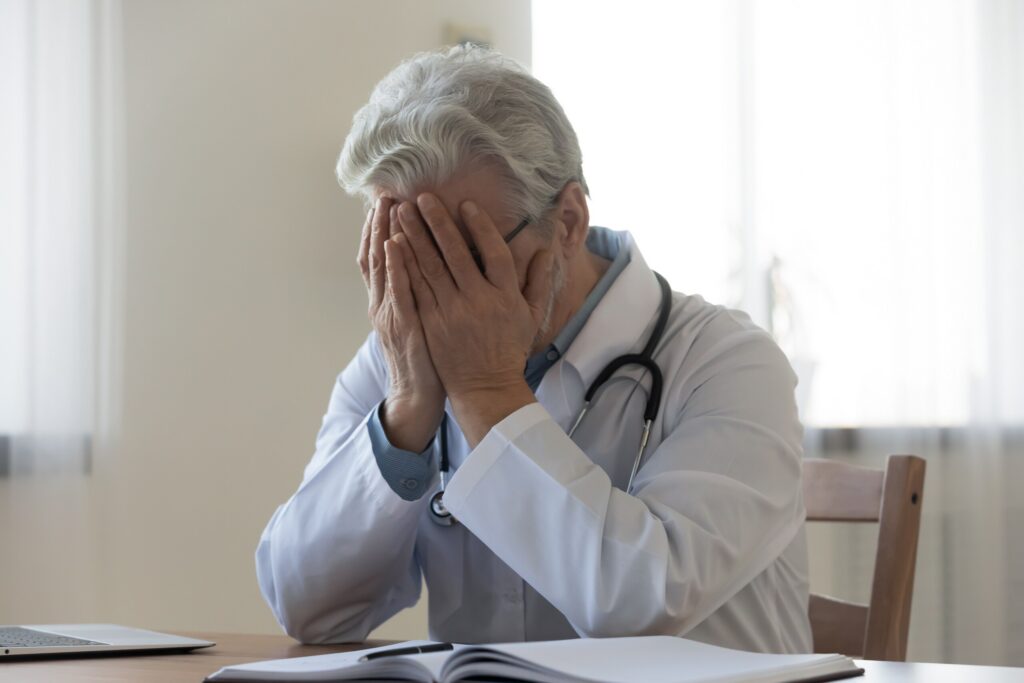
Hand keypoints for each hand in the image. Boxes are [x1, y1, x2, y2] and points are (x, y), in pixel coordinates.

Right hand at [357, 197, 444, 451]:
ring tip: (386, 208)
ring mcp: (390, 314)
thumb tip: (422, 264)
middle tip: (383, 194)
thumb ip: (416, 291)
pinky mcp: (403, 327)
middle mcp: (383, 303)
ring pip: (382, 269)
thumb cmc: (426, 356)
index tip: (385, 201)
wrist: (418, 395)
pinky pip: (397, 293)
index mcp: (388, 300)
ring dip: (383, 236)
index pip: (379, 257)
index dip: (379, 229)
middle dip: (378, 224)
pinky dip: (394, 269)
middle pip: (376, 256)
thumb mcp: (418, 318)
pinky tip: (395, 247)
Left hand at [392, 194, 553, 443]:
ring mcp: (452, 312)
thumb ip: (538, 280)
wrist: (486, 387)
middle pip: (456, 253)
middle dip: (437, 222)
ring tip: (402, 212)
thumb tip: (546, 248)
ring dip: (414, 236)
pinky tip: (395, 245)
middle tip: (421, 197)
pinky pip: (415, 288)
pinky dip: (405, 264)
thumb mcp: (532, 315)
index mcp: (505, 296)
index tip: (466, 204)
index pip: (495, 252)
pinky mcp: (431, 323)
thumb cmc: (509, 349)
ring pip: (430, 266)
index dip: (481, 227)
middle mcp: (479, 301)